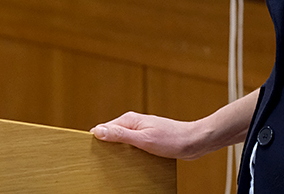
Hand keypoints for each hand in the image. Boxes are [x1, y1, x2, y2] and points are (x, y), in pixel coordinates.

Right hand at [90, 111, 206, 159]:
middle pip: (111, 136)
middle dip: (106, 148)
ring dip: (117, 152)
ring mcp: (140, 131)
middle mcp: (133, 123)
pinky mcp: (147, 139)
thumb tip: (98, 131)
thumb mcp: (143, 140)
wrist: (193, 142)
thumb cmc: (171, 139)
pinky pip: (131, 147)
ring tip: (115, 164)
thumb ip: (120, 135)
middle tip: (102, 162)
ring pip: (121, 142)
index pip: (103, 129)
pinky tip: (128, 163)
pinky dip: (127, 154)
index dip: (96, 140)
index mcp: (129, 120)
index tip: (90, 153)